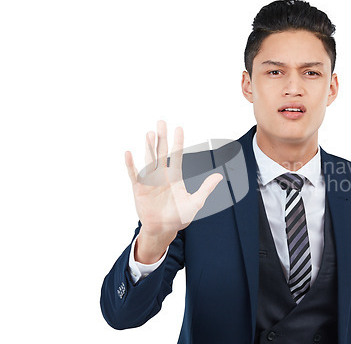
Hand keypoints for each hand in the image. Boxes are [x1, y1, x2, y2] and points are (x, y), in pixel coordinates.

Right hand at [124, 120, 222, 262]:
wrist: (164, 229)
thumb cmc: (180, 216)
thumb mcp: (196, 203)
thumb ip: (206, 189)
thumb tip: (219, 176)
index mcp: (175, 177)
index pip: (177, 156)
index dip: (178, 142)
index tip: (179, 128)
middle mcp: (162, 175)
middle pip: (162, 153)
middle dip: (162, 138)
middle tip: (161, 122)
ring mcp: (150, 181)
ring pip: (149, 160)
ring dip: (149, 147)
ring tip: (150, 134)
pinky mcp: (140, 188)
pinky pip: (135, 174)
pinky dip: (131, 164)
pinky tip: (129, 153)